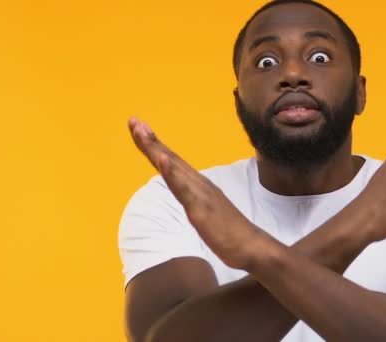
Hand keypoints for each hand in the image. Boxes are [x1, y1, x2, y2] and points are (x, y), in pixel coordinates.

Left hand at [128, 118, 266, 268]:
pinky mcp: (201, 208)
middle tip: (133, 121)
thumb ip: (197, 203)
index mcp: (199, 186)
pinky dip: (171, 172)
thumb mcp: (208, 215)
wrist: (252, 247)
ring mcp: (201, 194)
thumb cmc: (231, 234)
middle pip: (170, 158)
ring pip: (174, 168)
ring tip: (141, 131)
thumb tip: (189, 199)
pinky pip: (183, 189)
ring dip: (157, 148)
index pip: (173, 162)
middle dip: (150, 140)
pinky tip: (162, 159)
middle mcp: (200, 184)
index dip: (155, 146)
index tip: (139, 128)